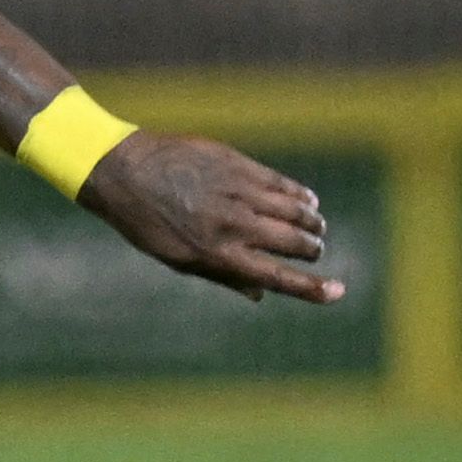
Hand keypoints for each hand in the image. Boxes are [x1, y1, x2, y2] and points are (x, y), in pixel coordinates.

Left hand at [78, 132, 341, 304]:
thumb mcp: (176, 257)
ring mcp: (238, 192)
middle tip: (314, 250)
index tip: (339, 292)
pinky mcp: (239, 165)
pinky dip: (300, 194)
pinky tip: (307, 200)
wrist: (123, 170)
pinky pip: (282, 183)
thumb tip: (260, 296)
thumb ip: (222, 275)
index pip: (275, 277)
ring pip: (295, 210)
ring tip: (315, 226)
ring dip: (311, 222)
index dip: (311, 288)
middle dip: (312, 249)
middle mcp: (233, 225)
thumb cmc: (147, 221)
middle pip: (294, 242)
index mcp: (217, 254)